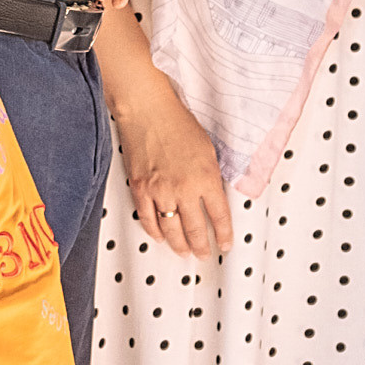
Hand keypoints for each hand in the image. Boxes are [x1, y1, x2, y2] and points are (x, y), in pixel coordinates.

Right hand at [101, 17, 234, 256]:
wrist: (148, 110)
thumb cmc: (177, 122)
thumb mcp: (208, 149)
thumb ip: (211, 176)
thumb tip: (213, 197)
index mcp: (206, 178)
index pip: (219, 216)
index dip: (223, 235)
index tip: (224, 244)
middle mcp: (184, 189)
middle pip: (195, 229)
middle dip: (202, 246)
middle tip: (204, 254)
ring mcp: (159, 191)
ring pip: (171, 230)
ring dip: (179, 245)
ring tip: (184, 252)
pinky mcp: (140, 189)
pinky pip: (148, 219)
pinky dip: (155, 232)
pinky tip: (161, 237)